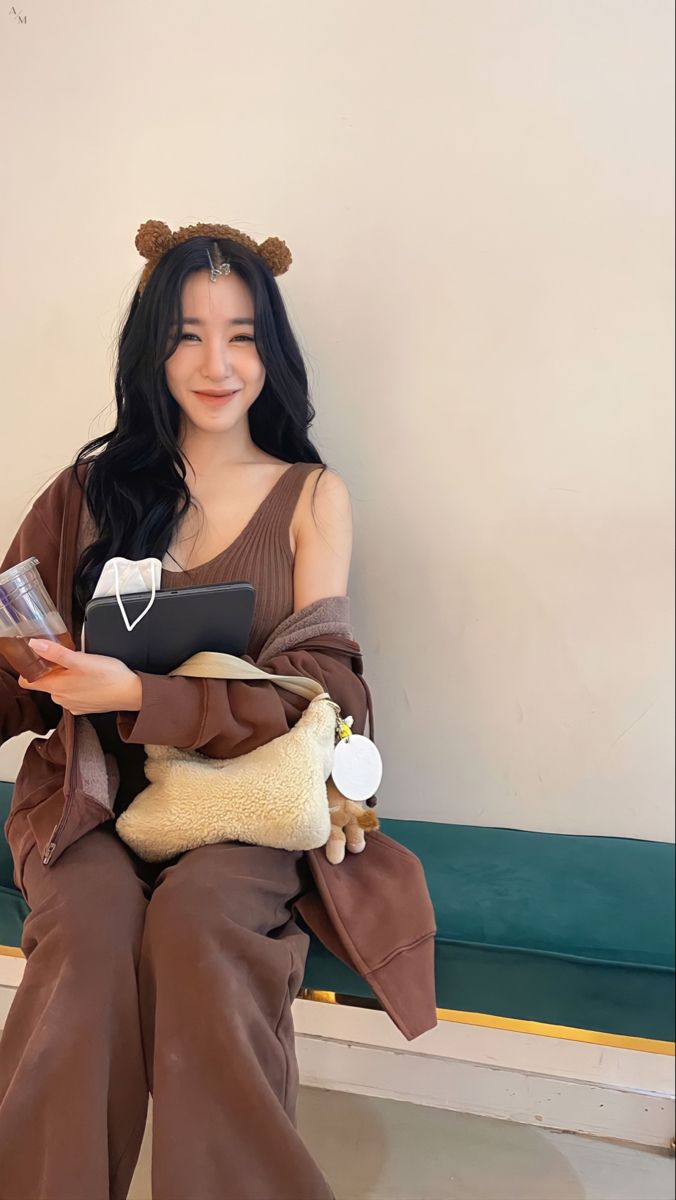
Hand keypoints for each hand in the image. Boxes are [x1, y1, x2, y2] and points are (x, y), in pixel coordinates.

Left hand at [19, 638, 142, 715]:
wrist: (132, 694)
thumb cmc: (109, 677)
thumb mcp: (81, 660)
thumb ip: (55, 652)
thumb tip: (34, 644)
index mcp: (56, 687)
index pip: (27, 682)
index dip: (27, 669)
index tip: (33, 659)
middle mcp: (61, 699)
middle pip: (45, 683)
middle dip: (51, 670)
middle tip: (65, 657)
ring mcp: (73, 705)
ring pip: (60, 689)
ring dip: (66, 678)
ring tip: (80, 667)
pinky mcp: (85, 707)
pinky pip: (73, 695)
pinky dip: (77, 687)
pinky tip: (89, 679)